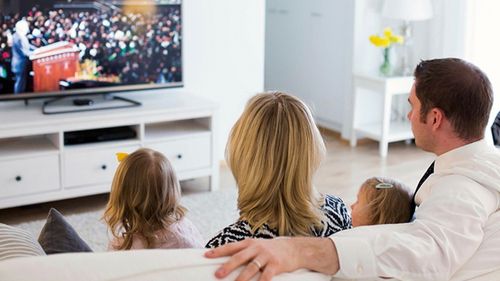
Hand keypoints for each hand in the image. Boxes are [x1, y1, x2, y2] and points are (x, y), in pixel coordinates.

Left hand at [204, 237, 339, 280]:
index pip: (231, 247)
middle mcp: (257, 248)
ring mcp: (266, 256)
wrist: (295, 248)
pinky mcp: (276, 265)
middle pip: (239, 257)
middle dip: (228, 266)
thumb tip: (225, 259)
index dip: (218, 251)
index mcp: (249, 243)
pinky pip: (267, 276)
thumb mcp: (257, 246)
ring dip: (242, 278)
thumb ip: (243, 252)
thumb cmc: (271, 249)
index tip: (206, 255)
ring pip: (252, 268)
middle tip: (218, 274)